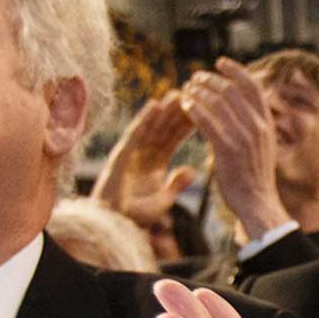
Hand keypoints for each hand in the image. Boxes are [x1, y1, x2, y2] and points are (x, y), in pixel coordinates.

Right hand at [92, 91, 197, 256]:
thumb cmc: (136, 214)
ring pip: (152, 126)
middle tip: (194, 94)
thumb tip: (192, 171)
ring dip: (165, 110)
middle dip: (178, 112)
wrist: (115, 224)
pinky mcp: (122, 154)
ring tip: (179, 93)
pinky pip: (136, 133)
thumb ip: (177, 183)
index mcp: (155, 163)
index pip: (174, 139)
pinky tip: (155, 105)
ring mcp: (132, 152)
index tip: (203, 110)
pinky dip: (145, 118)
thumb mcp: (164, 198)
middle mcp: (143, 153)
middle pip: (164, 128)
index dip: (187, 125)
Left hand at [183, 58, 293, 244]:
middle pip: (231, 90)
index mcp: (267, 123)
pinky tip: (184, 105)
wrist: (257, 202)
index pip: (253, 86)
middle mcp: (258, 127)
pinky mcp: (227, 149)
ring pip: (216, 102)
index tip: (219, 62)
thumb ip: (255, 124)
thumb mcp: (263, 145)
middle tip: (195, 78)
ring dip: (198, 91)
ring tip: (186, 90)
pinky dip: (193, 108)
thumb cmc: (255, 175)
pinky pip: (206, 120)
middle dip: (210, 79)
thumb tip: (243, 105)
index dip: (235, 70)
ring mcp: (243, 137)